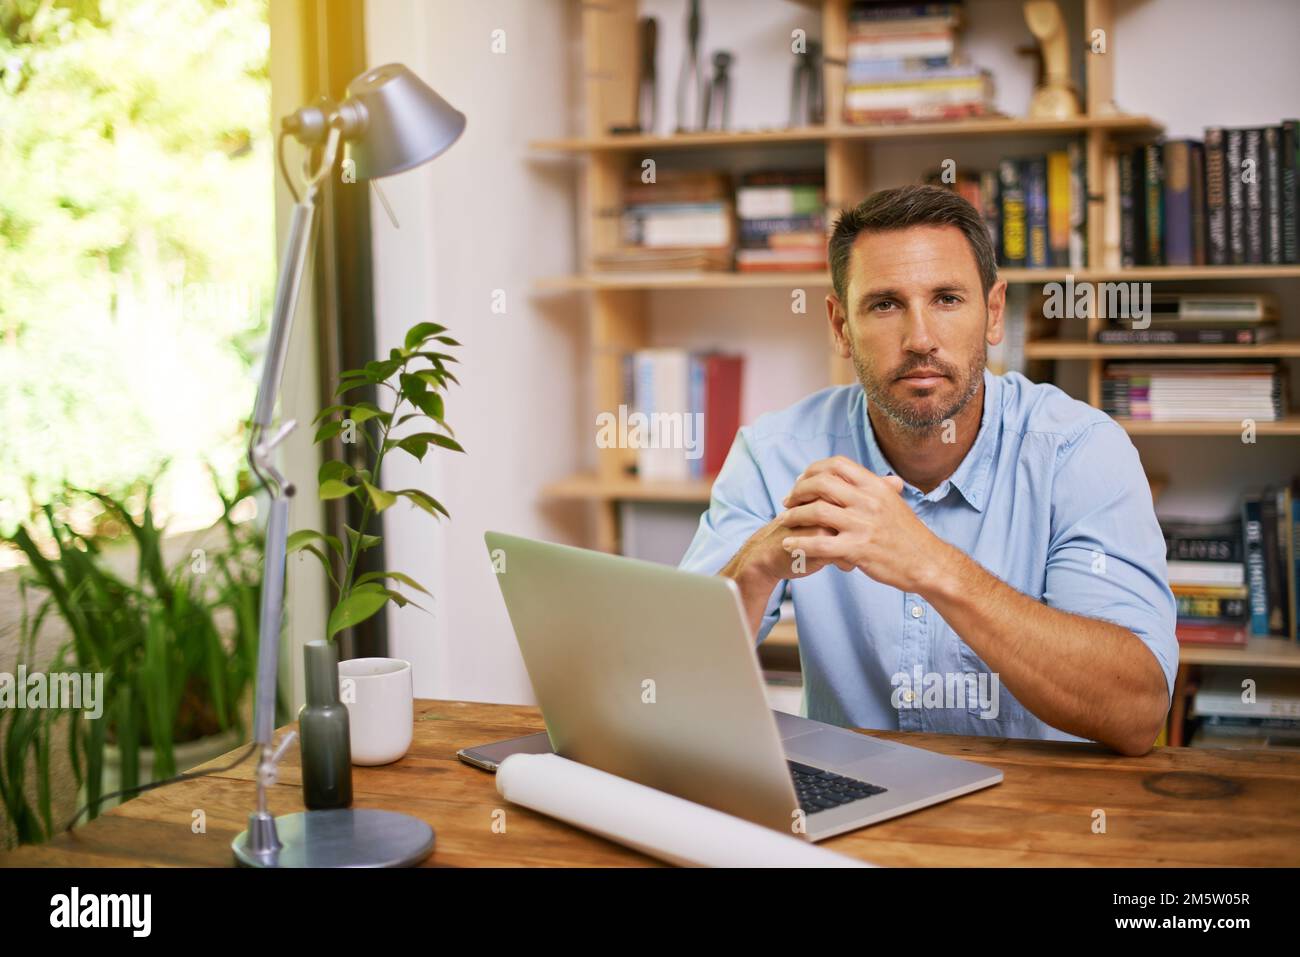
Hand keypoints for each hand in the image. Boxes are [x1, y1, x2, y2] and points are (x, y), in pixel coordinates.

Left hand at [776, 456, 953, 592]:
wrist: (928, 563)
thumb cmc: (909, 536)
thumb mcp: (894, 503)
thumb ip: (873, 487)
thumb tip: (855, 476)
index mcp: (876, 486)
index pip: (837, 465)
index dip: (813, 470)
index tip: (802, 481)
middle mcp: (869, 501)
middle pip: (822, 483)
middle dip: (798, 490)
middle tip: (787, 501)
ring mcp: (863, 525)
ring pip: (817, 511)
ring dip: (794, 515)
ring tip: (783, 521)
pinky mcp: (859, 549)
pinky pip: (820, 544)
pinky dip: (800, 543)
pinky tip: (788, 544)